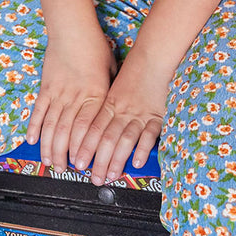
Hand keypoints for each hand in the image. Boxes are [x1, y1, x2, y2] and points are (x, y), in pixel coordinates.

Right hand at [26, 26, 114, 171]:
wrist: (73, 30)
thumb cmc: (96, 49)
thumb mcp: (112, 72)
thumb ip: (110, 93)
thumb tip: (114, 112)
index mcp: (96, 95)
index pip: (88, 128)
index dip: (82, 149)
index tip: (80, 165)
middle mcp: (76, 98)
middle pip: (67, 132)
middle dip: (64, 155)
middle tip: (63, 170)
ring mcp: (59, 93)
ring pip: (51, 126)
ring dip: (48, 147)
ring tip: (48, 162)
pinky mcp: (46, 87)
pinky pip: (39, 111)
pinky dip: (34, 127)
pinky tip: (32, 141)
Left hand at [73, 50, 169, 184]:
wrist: (152, 59)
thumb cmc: (132, 74)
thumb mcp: (112, 89)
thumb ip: (103, 108)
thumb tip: (89, 129)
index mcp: (109, 104)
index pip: (93, 129)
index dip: (85, 148)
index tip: (78, 163)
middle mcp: (122, 110)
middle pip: (107, 138)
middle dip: (98, 160)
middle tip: (93, 177)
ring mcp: (139, 114)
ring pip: (125, 139)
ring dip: (117, 160)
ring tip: (110, 175)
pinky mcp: (157, 116)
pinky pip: (149, 134)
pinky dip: (142, 148)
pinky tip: (136, 162)